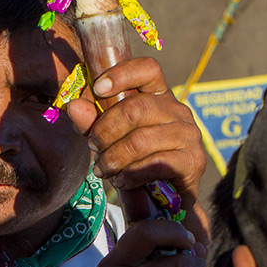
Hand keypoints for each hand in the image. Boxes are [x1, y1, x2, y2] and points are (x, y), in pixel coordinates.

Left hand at [65, 57, 205, 204]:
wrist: (167, 197)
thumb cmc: (136, 160)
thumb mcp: (109, 138)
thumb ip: (92, 122)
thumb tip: (73, 106)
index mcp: (159, 96)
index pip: (148, 69)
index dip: (122, 74)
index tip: (98, 88)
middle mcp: (177, 110)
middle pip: (135, 109)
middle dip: (105, 131)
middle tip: (94, 147)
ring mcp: (188, 135)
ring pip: (140, 140)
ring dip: (113, 158)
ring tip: (103, 170)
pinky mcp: (192, 161)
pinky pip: (154, 164)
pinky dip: (130, 174)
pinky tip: (122, 180)